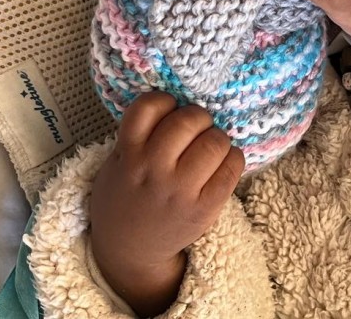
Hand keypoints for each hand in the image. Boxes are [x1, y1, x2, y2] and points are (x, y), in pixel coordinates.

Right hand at [90, 93, 244, 316]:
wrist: (129, 251)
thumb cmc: (128, 194)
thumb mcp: (118, 160)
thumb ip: (141, 133)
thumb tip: (181, 99)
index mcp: (129, 153)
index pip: (149, 105)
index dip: (165, 101)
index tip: (169, 111)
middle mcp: (153, 170)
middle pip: (189, 120)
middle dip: (197, 118)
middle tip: (196, 128)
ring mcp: (180, 190)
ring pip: (215, 140)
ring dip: (216, 138)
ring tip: (209, 147)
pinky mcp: (204, 209)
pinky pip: (232, 167)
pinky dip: (232, 159)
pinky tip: (222, 163)